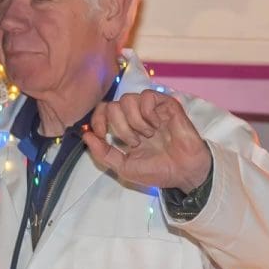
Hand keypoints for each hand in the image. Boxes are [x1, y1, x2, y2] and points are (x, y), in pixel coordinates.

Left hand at [82, 90, 212, 192]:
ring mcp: (152, 110)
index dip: (98, 119)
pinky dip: (147, 113)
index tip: (102, 134)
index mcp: (125, 128)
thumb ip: (103, 153)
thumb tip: (85, 136)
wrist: (183, 173)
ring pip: (128, 99)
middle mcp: (137, 116)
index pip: (103, 110)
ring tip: (147, 135)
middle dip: (119, 126)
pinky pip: (147, 96)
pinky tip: (157, 125)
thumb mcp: (124, 167)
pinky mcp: (167, 105)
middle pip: (113, 105)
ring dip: (134, 121)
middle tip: (135, 142)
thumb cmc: (157, 171)